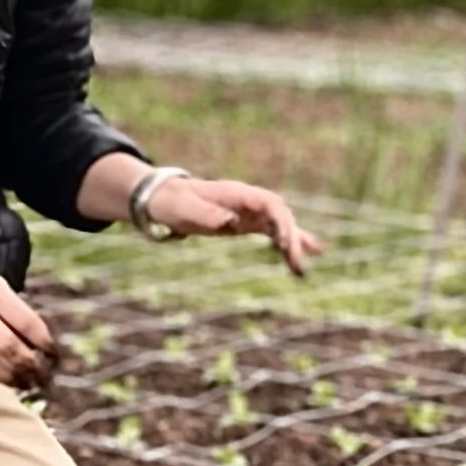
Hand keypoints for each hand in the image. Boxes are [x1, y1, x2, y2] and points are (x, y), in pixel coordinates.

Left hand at [147, 176, 320, 275]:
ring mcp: (249, 212)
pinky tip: (298, 260)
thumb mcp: (185, 209)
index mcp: (236, 194)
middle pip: (279, 216)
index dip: (280, 222)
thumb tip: (232, 222)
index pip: (269, 204)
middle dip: (291, 239)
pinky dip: (286, 245)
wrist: (163, 198)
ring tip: (302, 272)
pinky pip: (271, 233)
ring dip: (293, 246)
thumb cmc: (173, 202)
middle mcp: (248, 201)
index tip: (283, 243)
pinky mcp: (245, 224)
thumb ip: (207, 215)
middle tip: (297, 264)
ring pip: (279, 227)